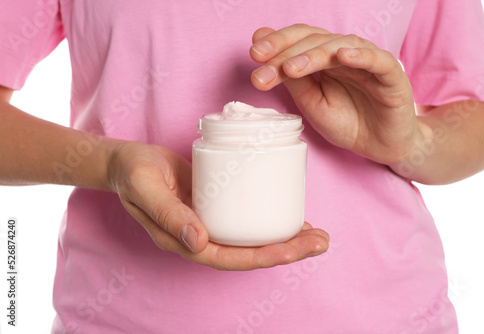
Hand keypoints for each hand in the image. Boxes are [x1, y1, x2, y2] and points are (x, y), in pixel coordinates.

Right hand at [107, 141, 329, 269]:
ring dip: (286, 239)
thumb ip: (168, 214)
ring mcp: (210, 222)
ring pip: (252, 238)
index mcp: (183, 241)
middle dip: (287, 250)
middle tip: (322, 241)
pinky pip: (247, 219)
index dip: (262, 257)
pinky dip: (271, 220)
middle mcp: (201, 237)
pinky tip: (293, 217)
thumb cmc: (133, 172)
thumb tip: (198, 242)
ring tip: (318, 235)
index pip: (229, 257)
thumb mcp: (146, 187)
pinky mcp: (217, 205)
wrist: (128, 161)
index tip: (293, 250)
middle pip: (249, 252)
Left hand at [250, 24, 429, 166]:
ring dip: (313, 55)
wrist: (380, 146)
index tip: (254, 56)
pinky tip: (342, 56)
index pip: (299, 41)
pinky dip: (361, 55)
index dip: (276, 44)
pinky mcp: (392, 75)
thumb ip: (291, 77)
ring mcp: (368, 62)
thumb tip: (260, 44)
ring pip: (339, 46)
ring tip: (290, 67)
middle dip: (285, 51)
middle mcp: (345, 54)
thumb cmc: (348, 122)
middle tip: (262, 62)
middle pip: (314, 40)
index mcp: (325, 58)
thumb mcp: (311, 102)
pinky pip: (377, 60)